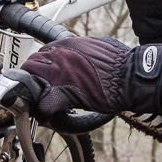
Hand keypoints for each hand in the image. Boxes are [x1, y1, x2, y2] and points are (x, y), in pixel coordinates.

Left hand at [19, 37, 161, 120]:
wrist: (129, 77)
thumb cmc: (121, 63)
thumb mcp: (98, 46)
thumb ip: (82, 48)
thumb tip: (81, 52)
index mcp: (66, 44)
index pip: (41, 53)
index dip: (42, 67)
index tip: (47, 76)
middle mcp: (58, 57)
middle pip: (31, 66)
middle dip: (34, 79)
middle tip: (42, 90)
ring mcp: (58, 75)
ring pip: (32, 84)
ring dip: (36, 94)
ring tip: (45, 102)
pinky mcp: (63, 95)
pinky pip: (42, 107)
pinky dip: (44, 114)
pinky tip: (49, 117)